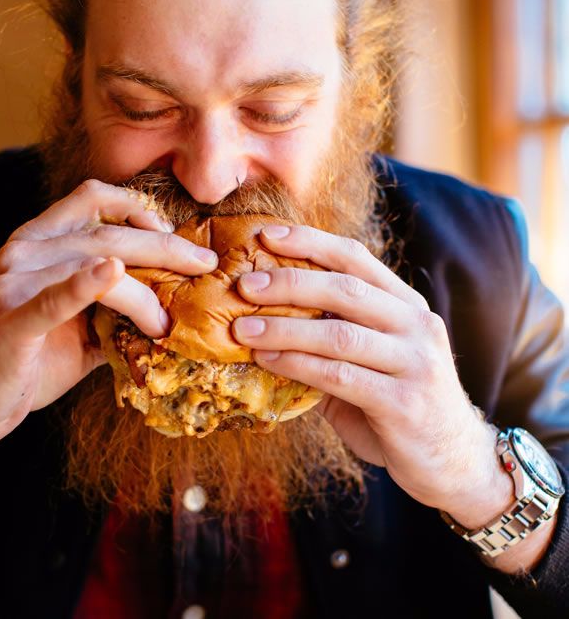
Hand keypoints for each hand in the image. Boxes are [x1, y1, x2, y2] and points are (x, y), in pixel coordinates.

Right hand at [0, 179, 217, 453]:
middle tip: (203, 265)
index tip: (175, 233)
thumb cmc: (27, 359)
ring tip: (169, 321)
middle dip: (163, 245)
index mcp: (39, 240)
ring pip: (93, 261)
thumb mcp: (77, 325)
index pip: (93, 198)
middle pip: (106, 231)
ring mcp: (14, 281)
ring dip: (143, 291)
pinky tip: (112, 275)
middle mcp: (24, 249)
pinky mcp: (10, 319)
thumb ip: (116, 306)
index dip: (139, 207)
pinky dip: (85, 284)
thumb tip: (174, 306)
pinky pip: (53, 297)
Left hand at [232, 224, 512, 521]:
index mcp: (406, 304)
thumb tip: (262, 315)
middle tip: (245, 284)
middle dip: (290, 282)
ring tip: (242, 328)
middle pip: (346, 289)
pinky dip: (296, 366)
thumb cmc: (397, 402)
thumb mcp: (370, 359)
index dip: (310, 242)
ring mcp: (416, 362)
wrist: (454, 462)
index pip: (355, 258)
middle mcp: (417, 324)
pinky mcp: (405, 402)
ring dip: (284, 328)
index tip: (266, 235)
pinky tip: (266, 362)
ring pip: (338, 333)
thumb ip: (332, 335)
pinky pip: (339, 377)